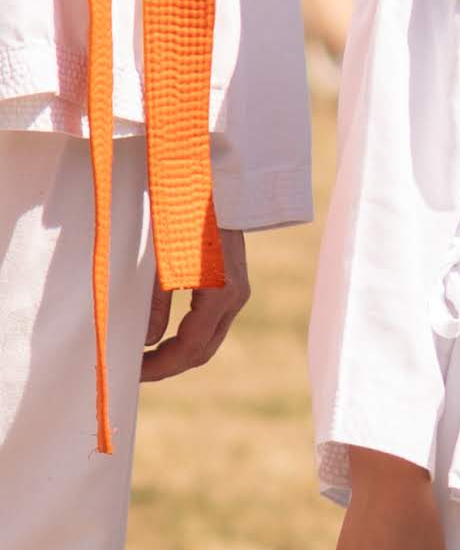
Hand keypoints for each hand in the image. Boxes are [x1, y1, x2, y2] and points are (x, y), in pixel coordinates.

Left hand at [143, 225, 249, 379]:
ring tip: (146, 356)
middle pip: (203, 351)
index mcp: (221, 294)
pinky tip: (164, 334)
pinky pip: (211, 322)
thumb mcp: (163, 260)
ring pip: (209, 338)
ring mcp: (238, 290)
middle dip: (169, 366)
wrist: (213, 176)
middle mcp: (236, 297)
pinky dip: (188, 335)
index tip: (132, 373)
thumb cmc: (183, 213)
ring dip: (178, 352)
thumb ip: (155, 305)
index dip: (159, 367)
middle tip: (136, 370)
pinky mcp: (233, 281)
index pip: (190, 349)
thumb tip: (148, 343)